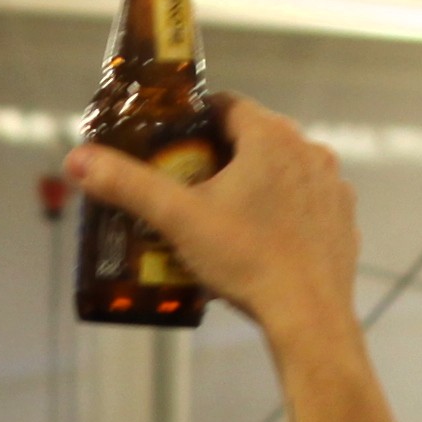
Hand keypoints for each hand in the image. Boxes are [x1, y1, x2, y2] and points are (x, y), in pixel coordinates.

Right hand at [66, 93, 355, 344]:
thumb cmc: (247, 260)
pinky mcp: (343, 220)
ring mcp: (331, 186)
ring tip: (222, 219)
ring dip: (254, 185)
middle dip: (220, 157)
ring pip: (282, 172)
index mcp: (271, 136)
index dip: (194, 121)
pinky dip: (283, 214)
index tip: (172, 144)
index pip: (226, 105)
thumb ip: (127, 185)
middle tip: (188, 188)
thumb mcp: (178, 219)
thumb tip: (78, 160)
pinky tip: (260, 242)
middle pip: (254, 139)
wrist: (308, 315)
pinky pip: (305, 205)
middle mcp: (309, 151)